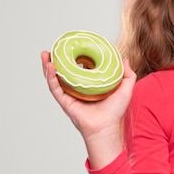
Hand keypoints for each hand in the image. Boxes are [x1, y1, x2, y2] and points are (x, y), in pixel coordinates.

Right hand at [41, 51, 136, 165]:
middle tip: (54, 47)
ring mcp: (70, 94)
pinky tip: (50, 66)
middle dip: (57, 59)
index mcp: (89, 84)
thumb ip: (127, 74)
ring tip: (46, 54)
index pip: (80, 67)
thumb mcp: (125, 89)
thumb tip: (124, 58)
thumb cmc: (115, 111)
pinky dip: (51, 77)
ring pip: (55, 78)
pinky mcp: (65, 101)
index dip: (75, 57)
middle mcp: (77, 88)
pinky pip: (55, 88)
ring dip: (48, 65)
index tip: (72, 45)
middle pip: (64, 71)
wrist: (107, 127)